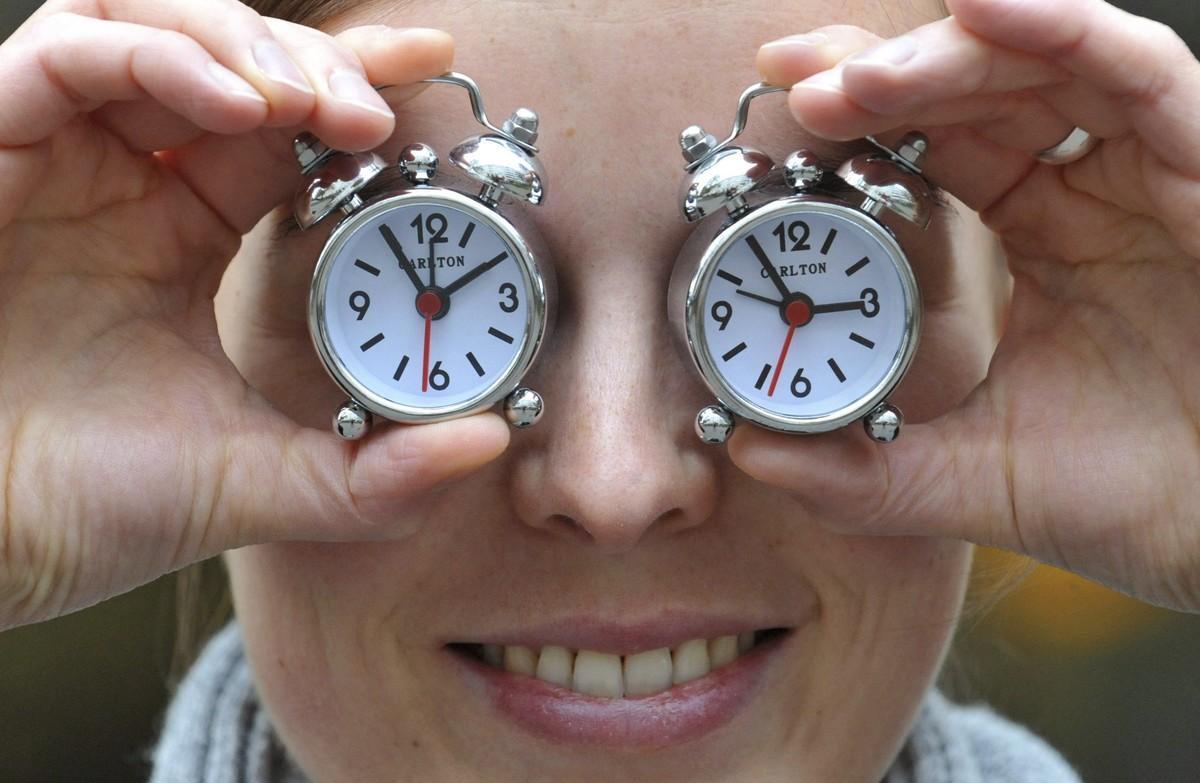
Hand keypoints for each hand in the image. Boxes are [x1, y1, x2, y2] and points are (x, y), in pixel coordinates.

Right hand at [0, 0, 509, 630]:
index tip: (434, 71)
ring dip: (245, 42)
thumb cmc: (84, 506)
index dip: (355, 86)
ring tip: (314, 104)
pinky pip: (70, 50)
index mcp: (180, 233)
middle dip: (314, 63)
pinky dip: (162, 55)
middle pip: (227, 58)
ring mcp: (56, 156)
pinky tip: (240, 109)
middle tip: (376, 106)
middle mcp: (122, 179)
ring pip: (149, 22)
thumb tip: (489, 441)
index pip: (282, 127)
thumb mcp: (257, 480)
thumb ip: (376, 474)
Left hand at [734, 0, 1199, 610]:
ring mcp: (1157, 168)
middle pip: (982, 89)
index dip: (864, 124)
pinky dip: (1063, 31)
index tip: (780, 117)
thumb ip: (865, 470)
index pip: (942, 148)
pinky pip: (1140, 72)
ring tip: (854, 76)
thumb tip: (747, 452)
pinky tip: (984, 11)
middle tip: (793, 80)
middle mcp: (1096, 188)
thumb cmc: (1140, 499)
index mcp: (1042, 237)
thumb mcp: (976, 477)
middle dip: (883, 74)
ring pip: (1049, 64)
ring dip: (947, 54)